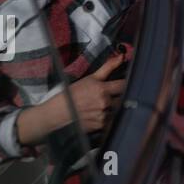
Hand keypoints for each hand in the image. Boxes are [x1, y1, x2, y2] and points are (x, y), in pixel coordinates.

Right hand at [16, 47, 131, 145]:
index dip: (126, 83)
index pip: (124, 84)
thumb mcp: (90, 78)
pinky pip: (112, 120)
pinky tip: (101, 113)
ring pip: (118, 109)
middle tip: (114, 94)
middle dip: (120, 95)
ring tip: (104, 104)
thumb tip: (121, 57)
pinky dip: (110, 116)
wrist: (57, 113)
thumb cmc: (73, 94)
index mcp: (102, 90)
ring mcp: (103, 116)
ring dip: (115, 107)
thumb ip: (108, 67)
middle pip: (123, 98)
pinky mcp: (101, 126)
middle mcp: (104, 103)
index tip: (124, 83)